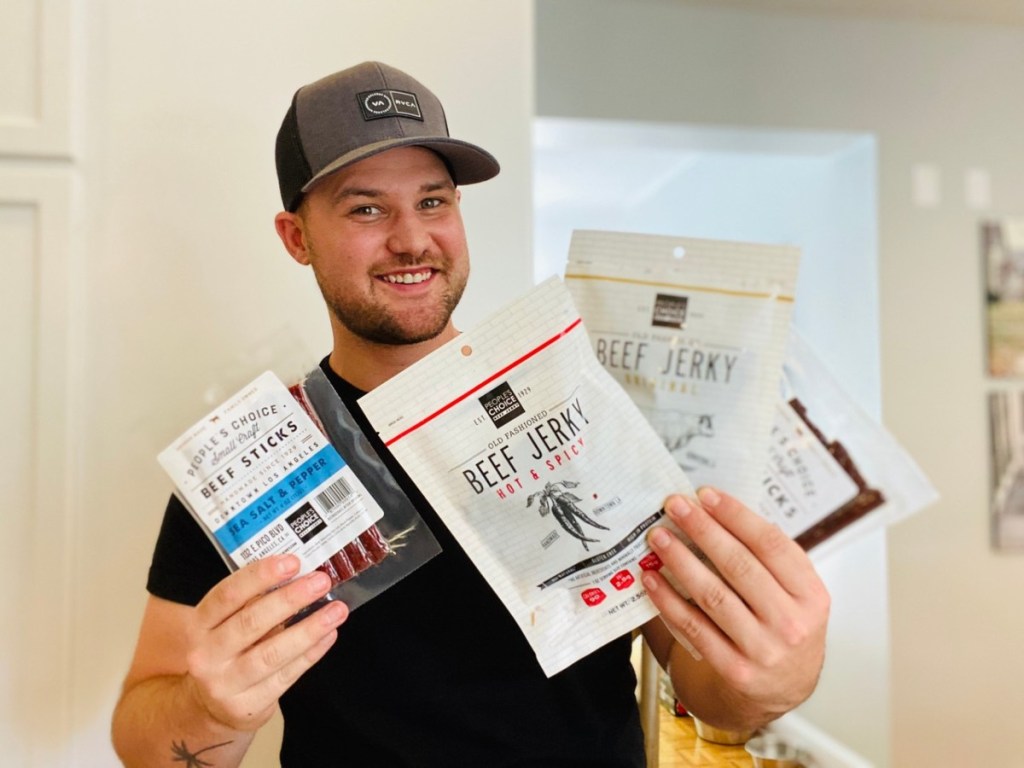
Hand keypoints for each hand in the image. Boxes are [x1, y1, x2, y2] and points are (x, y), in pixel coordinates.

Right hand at [184, 555, 348, 731]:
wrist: (210, 708)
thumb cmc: (226, 652)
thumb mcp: (224, 625)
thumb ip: (251, 602)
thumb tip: (297, 574)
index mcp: (199, 626)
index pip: (227, 595)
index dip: (259, 576)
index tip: (292, 561)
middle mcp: (206, 655)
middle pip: (250, 623)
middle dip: (289, 599)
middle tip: (320, 581)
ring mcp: (225, 684)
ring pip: (272, 653)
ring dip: (309, 629)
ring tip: (336, 610)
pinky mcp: (248, 706)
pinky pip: (286, 676)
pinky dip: (310, 654)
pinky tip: (329, 635)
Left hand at [642, 488, 829, 726]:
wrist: (785, 689)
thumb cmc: (785, 626)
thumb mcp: (797, 592)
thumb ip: (770, 557)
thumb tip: (718, 510)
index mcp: (811, 595)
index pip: (771, 545)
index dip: (736, 516)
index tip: (705, 495)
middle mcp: (791, 623)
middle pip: (739, 566)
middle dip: (702, 530)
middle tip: (675, 506)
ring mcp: (764, 649)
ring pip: (713, 596)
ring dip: (680, 561)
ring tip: (658, 538)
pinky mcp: (735, 670)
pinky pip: (694, 628)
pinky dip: (669, 601)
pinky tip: (652, 579)